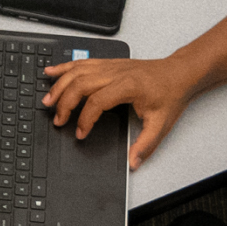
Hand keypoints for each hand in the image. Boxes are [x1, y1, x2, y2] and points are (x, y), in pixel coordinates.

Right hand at [42, 51, 193, 167]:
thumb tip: (133, 163)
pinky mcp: (108, 64)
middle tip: (57, 119)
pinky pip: (81, 62)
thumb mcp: (161, 124)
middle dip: (64, 102)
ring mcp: (110, 66)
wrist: (179, 73)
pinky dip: (64, 67)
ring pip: (77, 71)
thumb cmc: (170, 94)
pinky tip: (51, 72)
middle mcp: (115, 73)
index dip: (85, 119)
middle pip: (81, 84)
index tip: (81, 133)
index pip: (97, 101)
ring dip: (59, 85)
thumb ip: (145, 146)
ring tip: (47, 100)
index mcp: (128, 86)